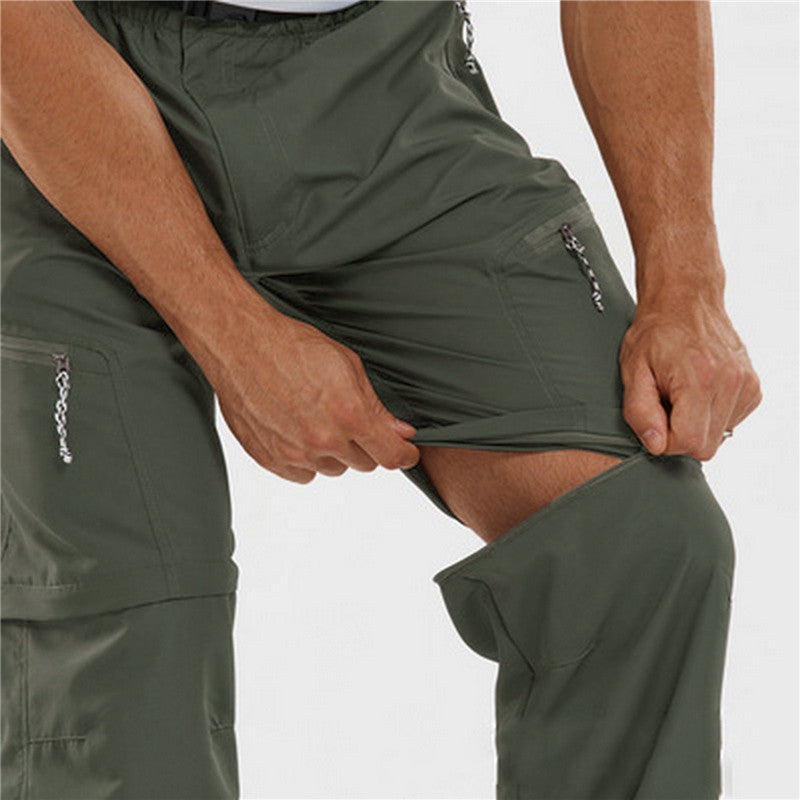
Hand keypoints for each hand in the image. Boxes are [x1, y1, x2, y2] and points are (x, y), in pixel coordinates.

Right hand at [206, 305, 420, 483]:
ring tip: (317, 418)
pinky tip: (297, 430)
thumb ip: (376, 405)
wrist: (241, 345)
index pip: (391, 456)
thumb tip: (401, 431)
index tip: (406, 452)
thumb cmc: (293, 346)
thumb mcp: (347, 365)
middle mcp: (323, 440)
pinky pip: (304, 474)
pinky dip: (306, 460)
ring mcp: (295, 453)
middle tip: (350, 420)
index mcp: (349, 414)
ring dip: (334, 452)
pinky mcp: (271, 459)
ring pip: (334, 469)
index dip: (405, 455)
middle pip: (364, 464)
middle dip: (365, 446)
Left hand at [619, 289, 761, 460]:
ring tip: (681, 394)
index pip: (689, 441)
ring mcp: (746, 384)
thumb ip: (640, 412)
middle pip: (706, 445)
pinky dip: (711, 415)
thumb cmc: (655, 333)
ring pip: (720, 437)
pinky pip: (730, 422)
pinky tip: (698, 392)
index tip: (655, 419)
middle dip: (680, 434)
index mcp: (700, 377)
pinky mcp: (753, 387)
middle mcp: (730, 381)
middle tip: (665, 405)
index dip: (665, 440)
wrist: (685, 301)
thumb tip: (656, 445)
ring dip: (696, 424)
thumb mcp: (633, 371)